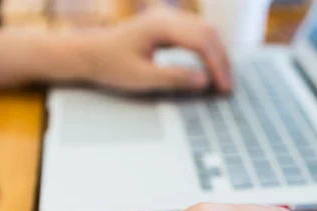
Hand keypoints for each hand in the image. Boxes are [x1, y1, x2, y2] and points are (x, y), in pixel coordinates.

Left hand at [79, 7, 231, 92]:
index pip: (202, 42)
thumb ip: (174, 78)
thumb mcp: (141, 78)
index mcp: (161, 26)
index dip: (217, 66)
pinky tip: (212, 68)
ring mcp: (168, 19)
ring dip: (218, 55)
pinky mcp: (167, 26)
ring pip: (206, 31)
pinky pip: (197, 34)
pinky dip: (209, 51)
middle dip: (222, 61)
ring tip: (223, 81)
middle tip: (228, 88)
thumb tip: (204, 81)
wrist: (88, 53)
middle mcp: (167, 17)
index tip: (224, 88)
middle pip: (209, 33)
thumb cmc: (110, 65)